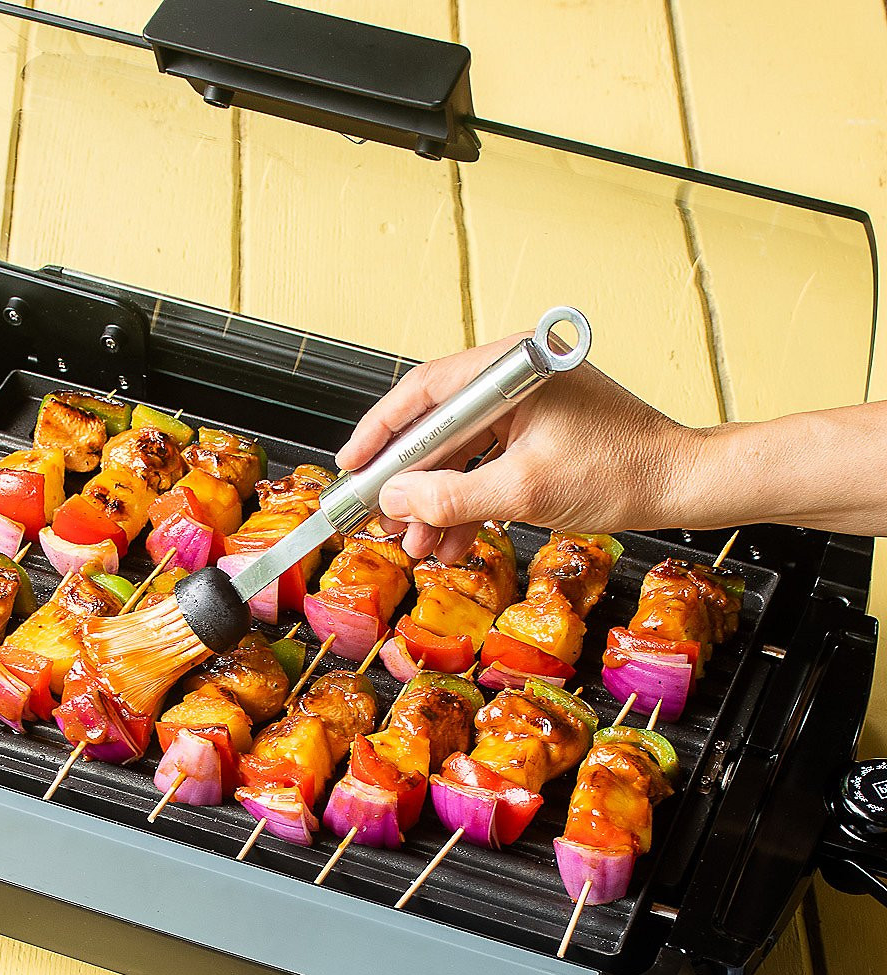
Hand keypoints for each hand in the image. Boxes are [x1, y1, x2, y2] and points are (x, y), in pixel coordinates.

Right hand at [334, 334, 698, 561]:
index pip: (424, 392)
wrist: (682, 486)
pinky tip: (454, 539)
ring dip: (438, 501)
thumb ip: (452, 497)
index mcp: (512, 368)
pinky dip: (469, 502)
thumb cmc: (622, 472)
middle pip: (438, 427)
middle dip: (409, 480)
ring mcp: (527, 408)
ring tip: (419, 543)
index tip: (353, 464)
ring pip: (461, 453)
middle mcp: (515, 379)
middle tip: (379, 515)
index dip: (381, 432)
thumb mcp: (525, 490)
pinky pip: (487, 465)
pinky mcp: (538, 434)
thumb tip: (395, 502)